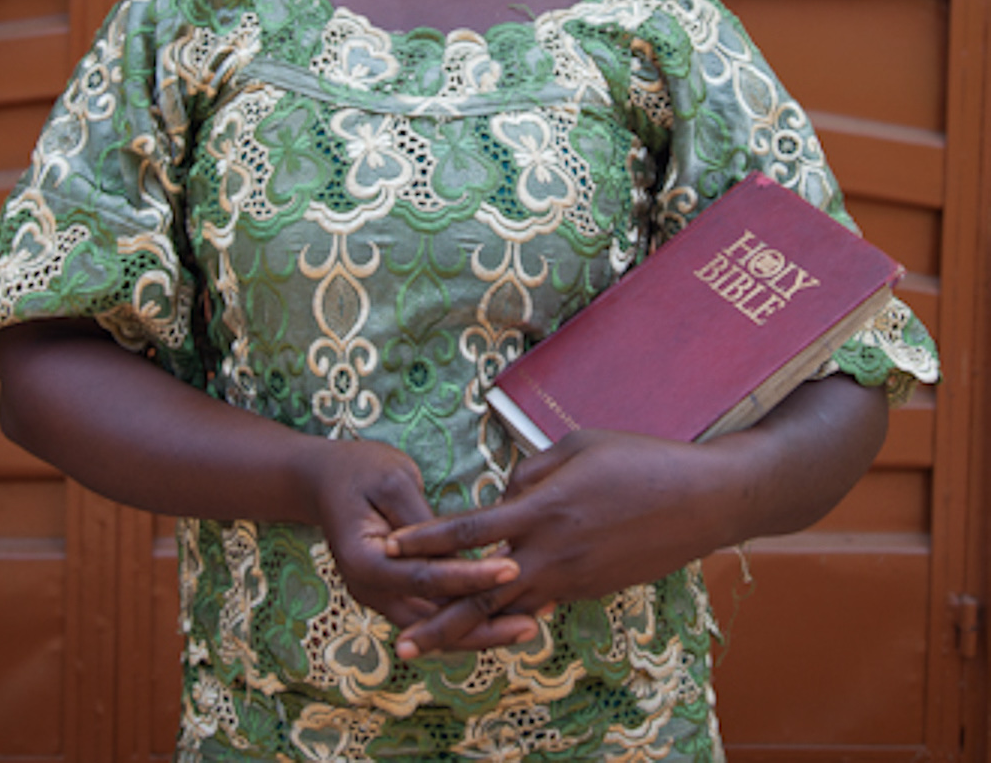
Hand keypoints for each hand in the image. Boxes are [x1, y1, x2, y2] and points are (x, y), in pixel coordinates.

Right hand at [303, 436, 539, 639]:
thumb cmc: (359, 470)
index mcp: (365, 562)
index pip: (426, 578)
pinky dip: (464, 616)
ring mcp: (379, 597)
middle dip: (484, 624)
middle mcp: (369, 590)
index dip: (472, 576)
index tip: (514, 568)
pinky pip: (432, 613)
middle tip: (535, 620)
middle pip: (433, 620)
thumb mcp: (394, 480)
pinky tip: (501, 614)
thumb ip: (425, 522)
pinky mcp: (393, 593)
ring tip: (529, 625)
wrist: (323, 480)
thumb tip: (464, 551)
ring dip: (480, 629)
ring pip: (435, 626)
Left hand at [383, 428, 726, 656]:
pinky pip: (542, 599)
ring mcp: (573, 577)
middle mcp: (552, 552)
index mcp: (543, 509)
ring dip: (471, 626)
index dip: (426, 540)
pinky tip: (494, 616)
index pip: (469, 530)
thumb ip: (530, 471)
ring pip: (509, 608)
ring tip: (434, 643)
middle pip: (481, 592)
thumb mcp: (577, 446)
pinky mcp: (591, 589)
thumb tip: (504, 493)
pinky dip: (514, 608)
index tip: (390, 548)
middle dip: (437, 620)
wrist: (701, 502)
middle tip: (398, 643)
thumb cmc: (639, 460)